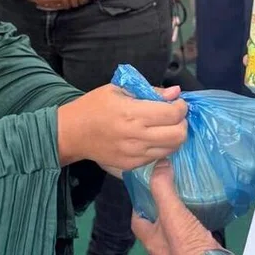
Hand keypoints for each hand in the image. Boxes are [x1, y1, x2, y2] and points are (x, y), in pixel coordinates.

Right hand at [56, 84, 187, 169]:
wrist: (72, 133)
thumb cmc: (94, 105)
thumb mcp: (119, 89)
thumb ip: (150, 91)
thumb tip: (175, 92)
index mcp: (133, 113)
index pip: (173, 113)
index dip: (181, 106)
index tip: (176, 102)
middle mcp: (136, 136)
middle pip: (179, 135)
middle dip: (182, 122)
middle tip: (173, 115)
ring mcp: (135, 154)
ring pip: (172, 148)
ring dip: (174, 136)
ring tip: (164, 126)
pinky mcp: (131, 166)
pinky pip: (158, 157)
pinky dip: (162, 147)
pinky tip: (152, 137)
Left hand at [131, 161, 222, 254]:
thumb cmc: (187, 246)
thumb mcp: (171, 214)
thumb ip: (163, 190)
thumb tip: (160, 164)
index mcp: (151, 238)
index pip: (137, 218)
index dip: (139, 202)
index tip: (146, 186)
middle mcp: (163, 245)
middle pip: (157, 220)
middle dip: (162, 203)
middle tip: (170, 185)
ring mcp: (180, 247)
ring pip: (176, 225)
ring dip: (180, 210)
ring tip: (188, 192)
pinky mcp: (197, 246)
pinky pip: (194, 229)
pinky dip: (197, 218)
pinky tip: (205, 209)